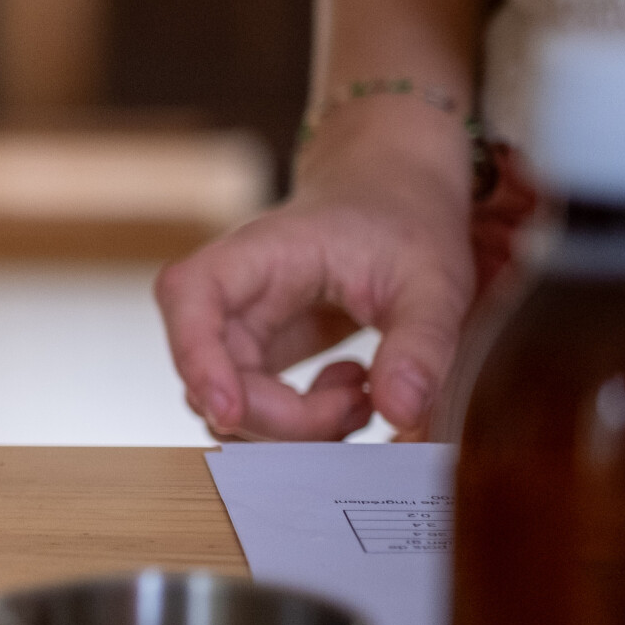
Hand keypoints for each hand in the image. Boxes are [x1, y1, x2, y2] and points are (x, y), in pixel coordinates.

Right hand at [155, 104, 476, 440]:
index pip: (189, 297)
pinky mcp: (258, 356)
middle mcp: (232, 294)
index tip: (230, 411)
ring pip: (229, 403)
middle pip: (211, 375)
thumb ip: (422, 347)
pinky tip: (352, 392)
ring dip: (294, 428)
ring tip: (361, 395)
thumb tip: (401, 415)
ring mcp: (240, 330)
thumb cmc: (406, 222)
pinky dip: (303, 424)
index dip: (196, 359)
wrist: (395, 196)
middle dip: (282, 418)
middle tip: (361, 404)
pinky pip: (256, 409)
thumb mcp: (435, 281)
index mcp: (260, 253)